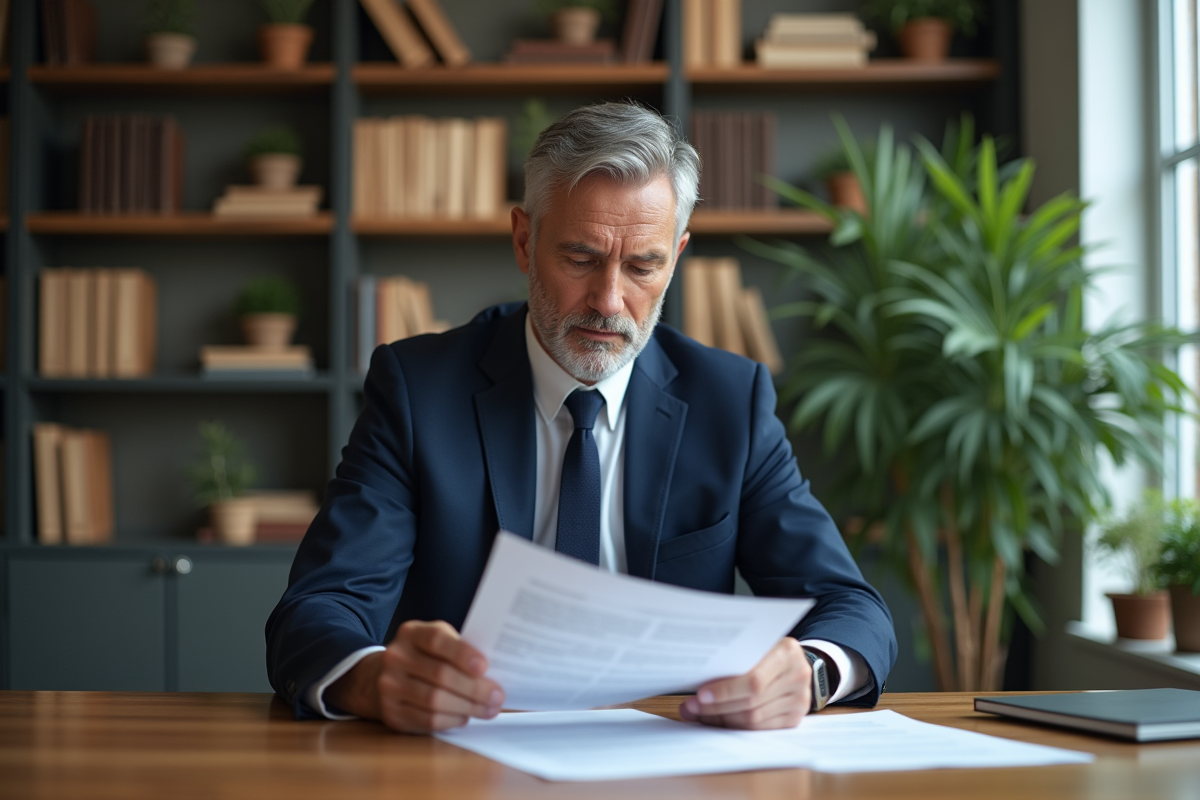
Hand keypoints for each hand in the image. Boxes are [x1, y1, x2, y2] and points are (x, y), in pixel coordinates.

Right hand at [327, 620, 504, 733]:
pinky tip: (465, 717)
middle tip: (497, 696)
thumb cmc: (424, 656)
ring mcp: (389, 686)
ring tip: (488, 710)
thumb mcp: (437, 642)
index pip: (437, 640)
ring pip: (434, 701)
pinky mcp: (391, 712)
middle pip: (440, 675)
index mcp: (411, 633)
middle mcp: (395, 657)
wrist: (382, 675)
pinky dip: (451, 720)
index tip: (484, 667)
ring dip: (467, 707)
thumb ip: (460, 649)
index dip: (462, 653)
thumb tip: (496, 670)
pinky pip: (426, 720)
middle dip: (474, 688)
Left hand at [679, 638, 811, 729]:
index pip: (753, 680)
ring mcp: (799, 700)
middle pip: (751, 703)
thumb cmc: (766, 649)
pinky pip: (760, 729)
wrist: (795, 660)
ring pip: (753, 720)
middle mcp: (797, 676)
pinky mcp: (795, 718)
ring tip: (698, 714)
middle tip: (690, 707)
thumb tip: (697, 674)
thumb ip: (735, 655)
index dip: (725, 691)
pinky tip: (717, 720)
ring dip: (721, 719)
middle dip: (716, 708)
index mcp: (786, 652)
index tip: (701, 695)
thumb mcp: (755, 643)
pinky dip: (736, 727)